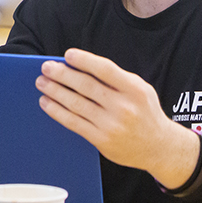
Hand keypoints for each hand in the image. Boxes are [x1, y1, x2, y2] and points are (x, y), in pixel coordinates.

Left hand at [36, 49, 199, 187]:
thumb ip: (115, 79)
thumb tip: (79, 66)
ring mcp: (112, 125)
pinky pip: (73, 122)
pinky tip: (46, 102)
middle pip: (86, 86)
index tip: (68, 54)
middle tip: (46, 67)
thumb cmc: (145, 113)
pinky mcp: (101, 139)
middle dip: (61, 74)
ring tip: (41, 82)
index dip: (84, 60)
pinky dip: (56, 111)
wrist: (160, 148)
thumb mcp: (140, 90)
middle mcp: (124, 107)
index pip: (106, 70)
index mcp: (135, 90)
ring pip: (76, 103)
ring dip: (54, 91)